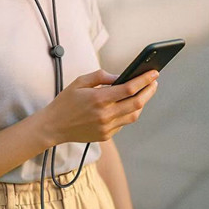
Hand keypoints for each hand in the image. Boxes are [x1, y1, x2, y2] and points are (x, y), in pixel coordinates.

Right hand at [39, 68, 159, 143]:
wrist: (53, 126)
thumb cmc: (66, 101)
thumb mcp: (80, 81)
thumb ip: (101, 76)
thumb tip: (121, 76)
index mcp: (98, 99)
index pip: (130, 88)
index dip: (145, 80)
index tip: (154, 73)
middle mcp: (105, 114)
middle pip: (137, 103)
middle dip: (149, 91)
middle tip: (154, 82)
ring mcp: (106, 127)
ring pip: (134, 115)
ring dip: (142, 103)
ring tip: (144, 92)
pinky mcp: (106, 135)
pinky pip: (123, 123)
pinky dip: (129, 112)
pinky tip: (129, 104)